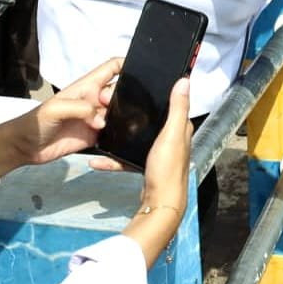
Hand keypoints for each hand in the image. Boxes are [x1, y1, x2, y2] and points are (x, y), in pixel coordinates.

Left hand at [22, 57, 121, 165]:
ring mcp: (96, 118)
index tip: (141, 69)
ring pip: (120, 112)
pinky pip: (114, 132)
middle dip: (128, 96)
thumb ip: (81, 108)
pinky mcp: (96, 136)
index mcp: (87, 86)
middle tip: (116, 109)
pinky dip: (121, 134)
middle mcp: (94, 100)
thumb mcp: (56, 108)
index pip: (112, 68)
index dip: (127, 63)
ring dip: (126, 116)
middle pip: (121, 90)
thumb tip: (102, 120)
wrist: (25, 147)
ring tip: (125, 122)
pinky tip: (122, 136)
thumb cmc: (35, 122)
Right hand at [116, 77, 192, 267]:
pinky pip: (126, 158)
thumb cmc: (168, 168)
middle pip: (150, 119)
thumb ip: (177, 108)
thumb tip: (184, 81)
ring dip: (120, 135)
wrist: (160, 202)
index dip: (159, 92)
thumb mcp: (172, 133)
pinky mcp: (146, 165)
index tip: (141, 82)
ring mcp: (158, 153)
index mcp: (180, 127)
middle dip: (133, 113)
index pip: (172, 103)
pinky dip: (113, 159)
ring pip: (136, 138)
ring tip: (103, 129)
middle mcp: (171, 138)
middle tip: (113, 105)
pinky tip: (98, 160)